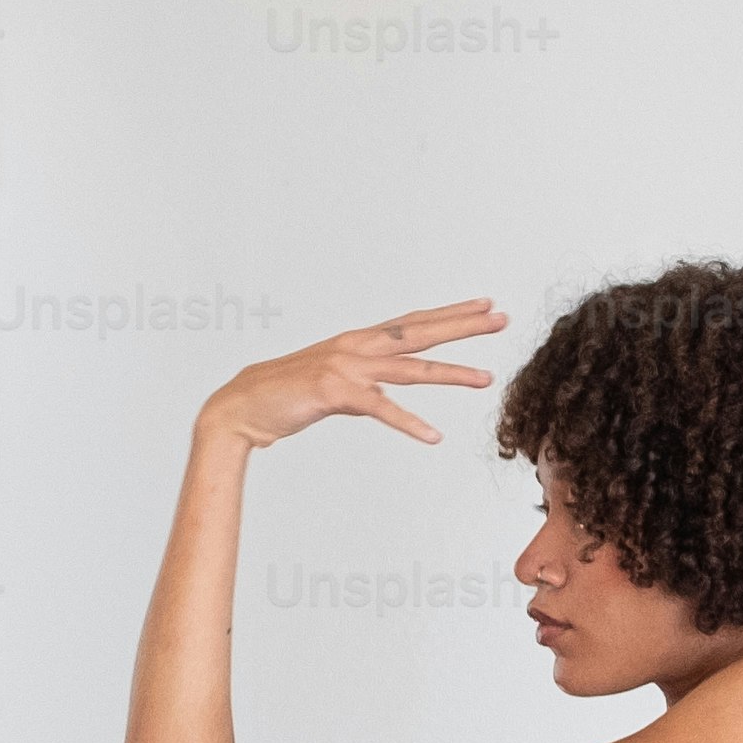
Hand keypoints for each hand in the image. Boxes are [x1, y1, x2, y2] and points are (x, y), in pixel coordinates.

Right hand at [201, 300, 499, 452]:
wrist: (240, 406)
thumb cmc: (284, 396)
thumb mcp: (332, 385)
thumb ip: (361, 385)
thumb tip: (381, 396)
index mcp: (357, 341)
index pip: (413, 322)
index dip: (450, 313)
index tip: (484, 305)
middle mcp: (356, 347)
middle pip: (421, 332)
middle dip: (464, 326)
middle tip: (502, 318)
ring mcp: (346, 367)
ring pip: (410, 369)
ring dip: (451, 373)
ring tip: (486, 379)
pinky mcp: (335, 393)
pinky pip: (380, 409)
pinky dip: (408, 423)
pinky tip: (433, 436)